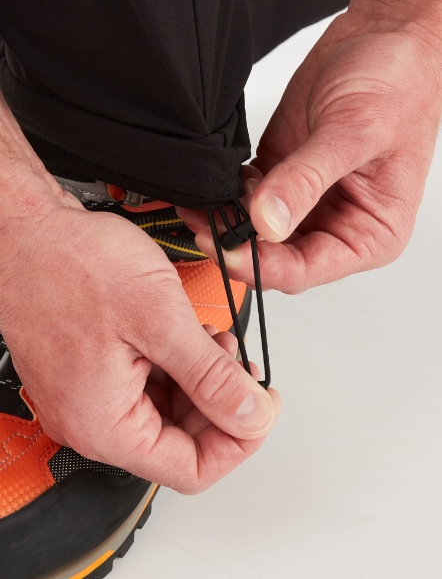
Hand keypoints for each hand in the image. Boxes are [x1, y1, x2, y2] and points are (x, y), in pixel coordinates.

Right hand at [0, 172, 279, 493]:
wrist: (27, 231)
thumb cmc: (71, 264)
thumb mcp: (160, 320)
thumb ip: (211, 377)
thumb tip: (250, 416)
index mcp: (105, 424)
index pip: (192, 470)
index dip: (239, 442)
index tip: (261, 407)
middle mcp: (92, 419)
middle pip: (181, 443)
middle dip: (221, 405)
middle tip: (238, 365)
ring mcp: (91, 396)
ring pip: (168, 413)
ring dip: (201, 383)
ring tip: (213, 341)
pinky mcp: (94, 372)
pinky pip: (148, 386)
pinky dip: (177, 367)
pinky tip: (187, 337)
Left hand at [179, 4, 441, 292]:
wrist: (386, 36)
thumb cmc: (399, 84)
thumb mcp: (355, 133)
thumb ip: (307, 179)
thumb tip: (267, 221)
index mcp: (368, 234)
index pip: (306, 270)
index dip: (263, 265)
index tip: (228, 248)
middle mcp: (336, 225)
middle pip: (276, 258)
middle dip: (238, 247)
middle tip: (206, 229)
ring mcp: (305, 203)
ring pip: (255, 233)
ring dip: (226, 224)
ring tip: (201, 207)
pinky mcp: (282, 177)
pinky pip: (246, 200)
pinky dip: (226, 198)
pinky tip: (213, 187)